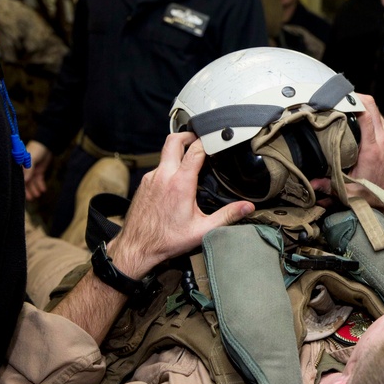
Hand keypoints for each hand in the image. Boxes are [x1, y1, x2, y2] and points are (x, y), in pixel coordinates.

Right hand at [23, 140, 51, 199]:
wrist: (47, 145)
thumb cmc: (36, 150)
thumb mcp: (31, 159)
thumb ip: (28, 169)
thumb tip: (25, 181)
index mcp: (19, 166)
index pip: (18, 178)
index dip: (20, 186)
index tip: (21, 194)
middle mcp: (24, 170)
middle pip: (25, 182)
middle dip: (28, 190)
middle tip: (31, 198)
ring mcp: (31, 171)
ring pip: (32, 182)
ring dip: (34, 189)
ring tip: (38, 195)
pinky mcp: (39, 171)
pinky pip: (38, 180)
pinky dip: (40, 185)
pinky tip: (43, 190)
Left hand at [109, 133, 253, 277]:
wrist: (136, 247)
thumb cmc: (166, 240)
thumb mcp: (203, 230)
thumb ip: (227, 216)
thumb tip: (247, 207)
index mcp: (180, 183)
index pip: (195, 150)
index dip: (207, 141)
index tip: (215, 141)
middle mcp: (163, 176)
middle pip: (174, 141)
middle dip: (188, 135)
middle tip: (199, 138)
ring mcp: (151, 178)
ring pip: (165, 154)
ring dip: (178, 153)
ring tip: (191, 162)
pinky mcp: (144, 184)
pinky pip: (158, 168)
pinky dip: (169, 168)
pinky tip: (177, 181)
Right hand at [338, 94, 383, 231]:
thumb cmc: (375, 193)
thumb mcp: (350, 192)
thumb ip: (329, 186)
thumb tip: (310, 183)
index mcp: (372, 149)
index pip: (366, 115)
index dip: (352, 102)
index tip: (337, 99)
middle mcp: (383, 138)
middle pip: (372, 106)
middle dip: (355, 98)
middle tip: (337, 98)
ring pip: (375, 109)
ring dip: (361, 105)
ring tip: (344, 106)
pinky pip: (378, 117)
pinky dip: (367, 113)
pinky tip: (355, 116)